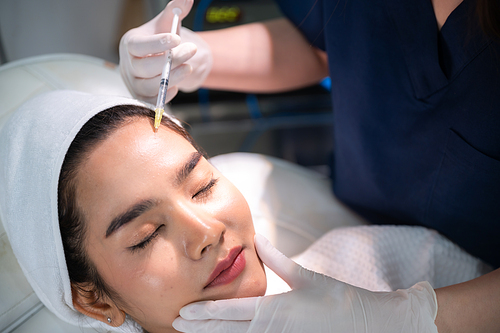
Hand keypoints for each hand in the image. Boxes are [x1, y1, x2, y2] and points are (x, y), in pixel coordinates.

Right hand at [119, 0, 211, 102]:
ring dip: (172, 78)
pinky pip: (153, 100)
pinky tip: (177, 84)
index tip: (176, 38)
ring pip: (149, 86)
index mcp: (130, 43)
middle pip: (145, 68)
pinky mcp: (142, 97)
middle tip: (191, 50)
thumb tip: (187, 0)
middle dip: (171, 60)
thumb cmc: (160, 41)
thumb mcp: (167, 23)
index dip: (156, 43)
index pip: (138, 46)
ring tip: (188, 67)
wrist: (160, 59)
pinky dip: (167, 93)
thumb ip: (175, 10)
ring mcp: (134, 83)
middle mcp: (128, 65)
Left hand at [172, 234, 438, 332]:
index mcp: (274, 310)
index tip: (182, 313)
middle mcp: (271, 329)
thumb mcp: (307, 277)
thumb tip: (258, 239)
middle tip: (176, 324)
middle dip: (200, 329)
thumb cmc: (338, 299)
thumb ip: (278, 260)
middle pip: (227, 331)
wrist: (369, 324)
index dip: (203, 314)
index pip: (229, 312)